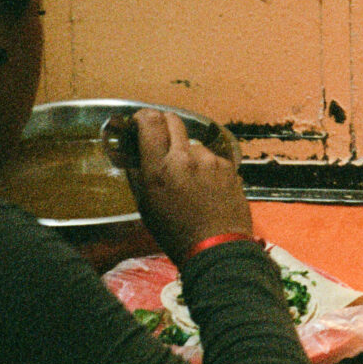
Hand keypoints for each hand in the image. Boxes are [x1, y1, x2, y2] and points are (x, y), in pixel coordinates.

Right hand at [124, 108, 254, 265]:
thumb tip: (134, 152)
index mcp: (159, 168)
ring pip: (193, 142)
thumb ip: (139, 174)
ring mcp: (210, 160)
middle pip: (173, 120)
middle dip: (164, 125)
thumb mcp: (146, 205)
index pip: (150, 122)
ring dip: (187, 152)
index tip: (140, 121)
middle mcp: (185, 157)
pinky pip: (211, 156)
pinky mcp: (228, 165)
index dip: (143, 117)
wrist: (216, 246)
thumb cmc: (175, 232)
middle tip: (161, 138)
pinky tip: (205, 185)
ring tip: (187, 177)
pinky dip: (205, 165)